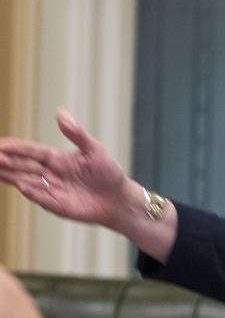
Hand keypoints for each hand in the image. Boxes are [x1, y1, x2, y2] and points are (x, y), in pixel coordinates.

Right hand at [0, 109, 129, 227]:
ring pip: (24, 180)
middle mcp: (49, 173)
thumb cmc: (108, 173)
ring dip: (9, 175)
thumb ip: (76, 134)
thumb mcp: (94, 150)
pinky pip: (41, 197)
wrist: (119, 199)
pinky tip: (21, 184)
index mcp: (56, 158)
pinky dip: (31, 192)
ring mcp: (51, 189)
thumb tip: (60, 112)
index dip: (13, 147)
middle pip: (21, 165)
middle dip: (5, 160)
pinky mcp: (57, 205)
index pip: (28, 151)